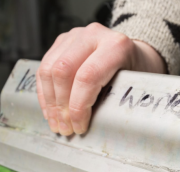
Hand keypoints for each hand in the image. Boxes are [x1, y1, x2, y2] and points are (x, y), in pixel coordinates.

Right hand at [36, 23, 165, 135]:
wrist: (134, 53)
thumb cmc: (136, 73)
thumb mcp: (135, 87)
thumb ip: (116, 102)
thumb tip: (93, 128)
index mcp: (116, 45)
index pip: (88, 77)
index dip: (78, 107)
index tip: (79, 127)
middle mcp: (93, 35)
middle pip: (63, 71)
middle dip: (61, 106)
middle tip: (66, 129)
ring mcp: (75, 36)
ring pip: (48, 69)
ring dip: (50, 103)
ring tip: (57, 124)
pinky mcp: (62, 42)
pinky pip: (43, 68)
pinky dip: (45, 94)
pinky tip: (50, 111)